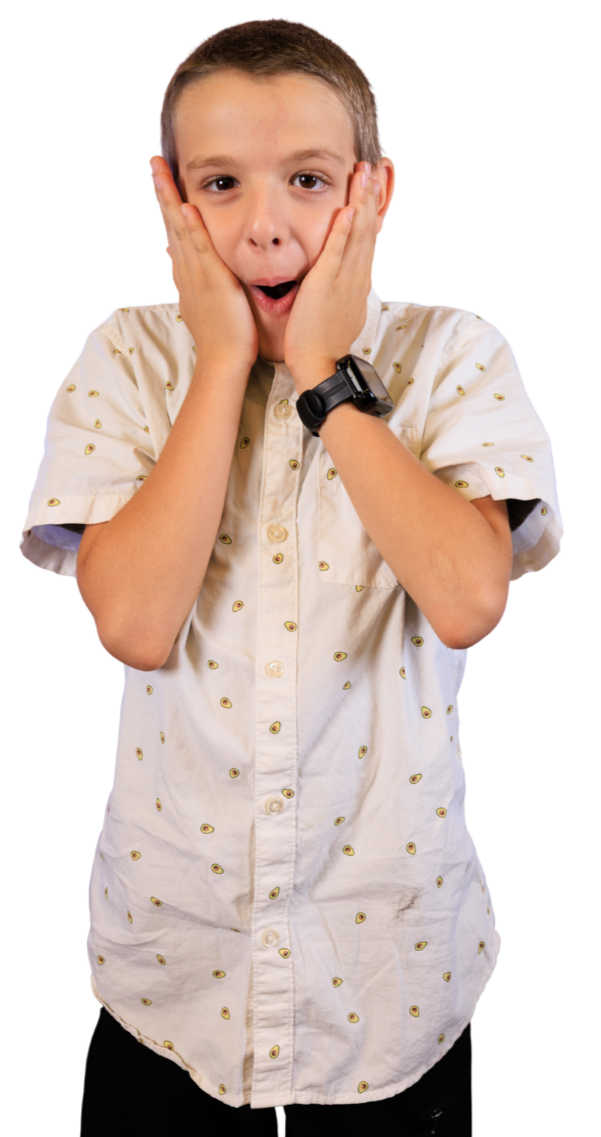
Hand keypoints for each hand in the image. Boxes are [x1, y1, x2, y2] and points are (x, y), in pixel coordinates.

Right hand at [149, 156, 258, 373]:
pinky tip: (185, 207)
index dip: (169, 207)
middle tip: (154, 163)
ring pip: (180, 230)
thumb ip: (208, 288)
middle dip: (162, 192)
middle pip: (171, 224)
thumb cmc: (225, 340)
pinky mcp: (212, 282)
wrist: (223, 362)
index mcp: (188, 276)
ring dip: (169, 198)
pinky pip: (200, 250)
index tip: (165, 184)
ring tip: (160, 169)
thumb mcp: (210, 307)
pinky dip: (191, 228)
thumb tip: (205, 280)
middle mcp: (187, 271)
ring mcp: (197, 275)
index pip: (175, 234)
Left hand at [283, 162, 380, 384]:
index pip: (367, 241)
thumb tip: (339, 286)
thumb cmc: (321, 345)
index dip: (371, 213)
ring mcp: (342, 280)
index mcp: (356, 283)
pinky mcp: (325, 285)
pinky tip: (347, 208)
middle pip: (367, 230)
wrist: (319, 364)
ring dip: (361, 202)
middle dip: (371, 197)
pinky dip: (342, 230)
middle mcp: (355, 278)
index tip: (374, 190)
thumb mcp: (337, 314)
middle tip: (375, 167)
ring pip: (355, 235)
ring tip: (364, 173)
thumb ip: (339, 294)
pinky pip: (336, 252)